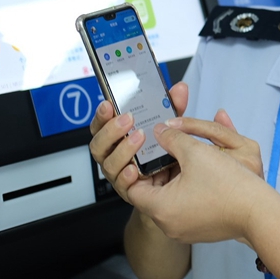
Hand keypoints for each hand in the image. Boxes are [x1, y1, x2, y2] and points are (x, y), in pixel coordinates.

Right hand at [88, 82, 190, 201]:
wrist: (175, 179)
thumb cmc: (165, 148)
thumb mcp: (169, 125)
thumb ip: (173, 107)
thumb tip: (180, 89)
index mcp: (118, 136)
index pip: (101, 125)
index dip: (101, 115)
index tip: (109, 104)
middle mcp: (114, 154)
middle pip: (99, 144)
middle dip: (111, 130)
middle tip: (127, 119)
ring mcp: (120, 172)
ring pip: (109, 164)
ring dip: (123, 150)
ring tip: (138, 138)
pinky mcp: (129, 189)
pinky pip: (122, 184)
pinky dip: (126, 176)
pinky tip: (134, 169)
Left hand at [127, 122, 261, 243]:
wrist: (258, 211)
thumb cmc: (228, 184)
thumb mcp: (196, 151)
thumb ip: (172, 138)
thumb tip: (160, 132)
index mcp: (161, 208)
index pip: (133, 187)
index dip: (139, 167)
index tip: (147, 152)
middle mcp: (168, 225)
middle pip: (152, 195)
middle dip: (159, 172)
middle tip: (168, 153)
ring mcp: (185, 231)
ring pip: (170, 202)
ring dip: (175, 183)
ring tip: (187, 163)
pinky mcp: (200, 231)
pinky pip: (185, 211)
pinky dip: (188, 194)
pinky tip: (202, 178)